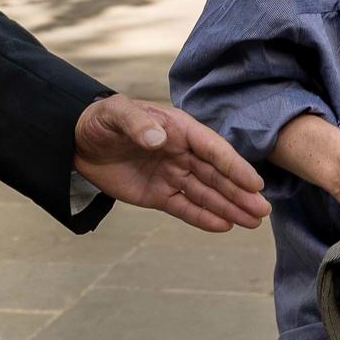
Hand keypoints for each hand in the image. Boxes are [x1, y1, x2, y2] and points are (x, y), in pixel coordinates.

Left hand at [73, 94, 269, 231]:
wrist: (77, 141)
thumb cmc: (100, 120)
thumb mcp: (115, 114)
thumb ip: (136, 123)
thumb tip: (158, 138)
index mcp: (178, 129)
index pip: (212, 149)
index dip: (234, 167)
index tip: (255, 184)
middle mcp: (181, 152)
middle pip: (216, 175)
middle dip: (240, 193)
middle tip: (263, 211)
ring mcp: (172, 174)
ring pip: (206, 193)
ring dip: (229, 207)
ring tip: (252, 223)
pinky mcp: (158, 194)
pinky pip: (185, 207)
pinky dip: (203, 217)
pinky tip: (224, 226)